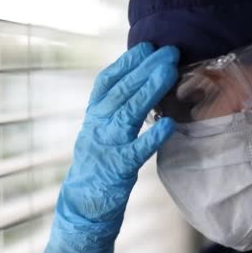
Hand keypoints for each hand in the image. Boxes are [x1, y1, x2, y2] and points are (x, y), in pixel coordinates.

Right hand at [41, 42, 179, 252]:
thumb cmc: (98, 166)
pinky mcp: (117, 170)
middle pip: (120, 92)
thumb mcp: (100, 133)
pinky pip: (136, 151)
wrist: (81, 206)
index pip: (106, 83)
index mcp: (92, 117)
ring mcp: (105, 147)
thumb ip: (114, 112)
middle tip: (168, 52)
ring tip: (169, 72)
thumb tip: (139, 84)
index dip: (126, 62)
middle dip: (145, 69)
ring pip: (127, 113)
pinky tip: (169, 124)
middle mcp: (96, 127)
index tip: (146, 46)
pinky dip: (152, 137)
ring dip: (149, 90)